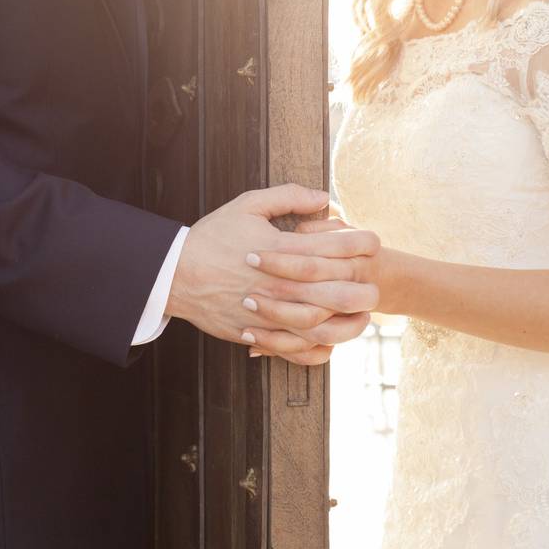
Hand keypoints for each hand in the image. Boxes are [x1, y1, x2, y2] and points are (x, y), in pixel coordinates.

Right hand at [166, 184, 379, 362]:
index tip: (372, 241)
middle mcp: (282, 285)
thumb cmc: (211, 238)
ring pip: (325, 327)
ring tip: (362, 316)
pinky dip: (320, 351)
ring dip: (350, 323)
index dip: (362, 242)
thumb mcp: (247, 205)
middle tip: (374, 283)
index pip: (337, 246)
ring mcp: (272, 314)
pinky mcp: (260, 334)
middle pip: (341, 292)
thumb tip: (324, 196)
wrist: (174, 274)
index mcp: (283, 250)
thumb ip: (288, 196)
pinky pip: (298, 351)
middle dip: (366, 288)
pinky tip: (330, 341)